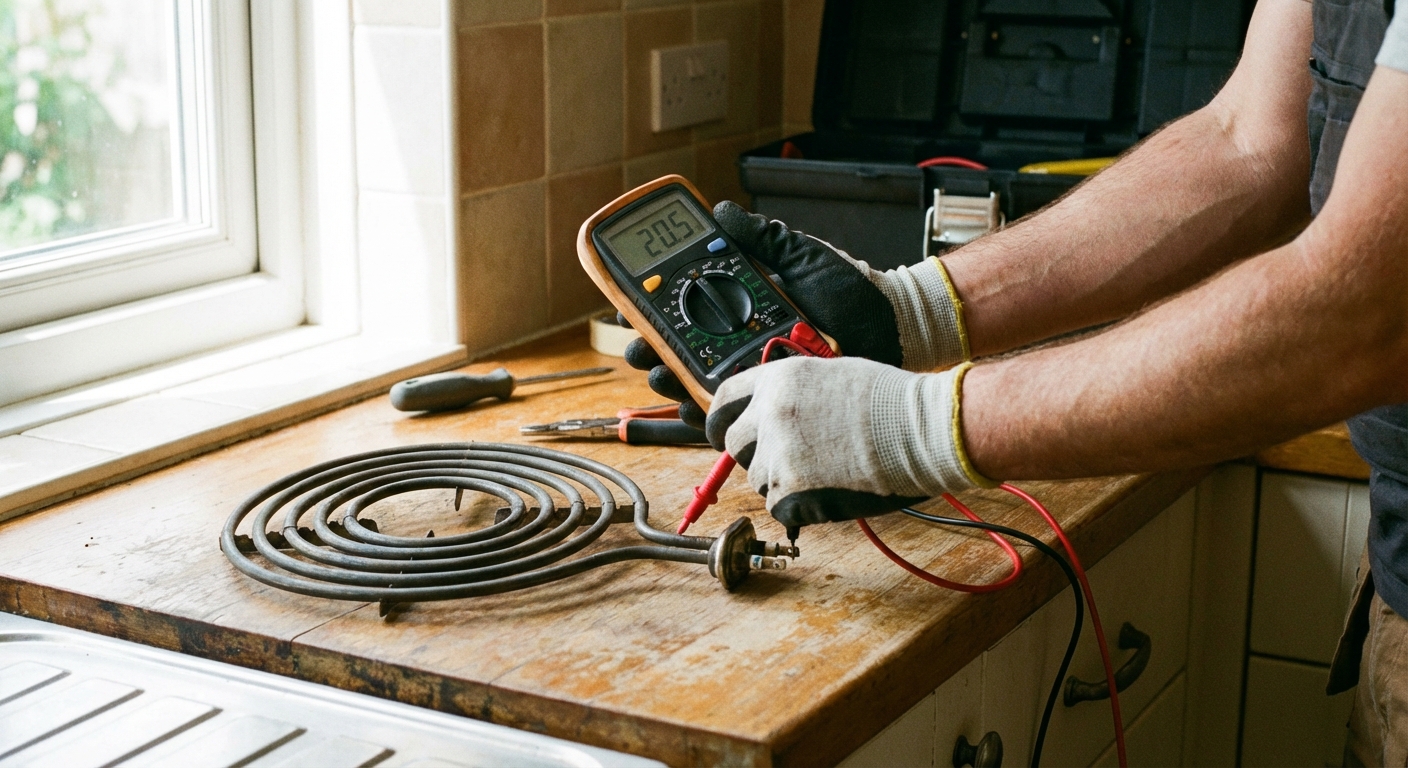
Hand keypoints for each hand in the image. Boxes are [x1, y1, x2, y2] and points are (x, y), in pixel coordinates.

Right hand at [624, 201, 970, 427]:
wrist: (891, 323)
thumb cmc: (850, 290)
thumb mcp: (800, 255)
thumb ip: (760, 236)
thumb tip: (721, 211)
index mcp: (741, 307)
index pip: (684, 312)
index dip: (654, 314)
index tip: (633, 311)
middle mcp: (741, 343)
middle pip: (681, 352)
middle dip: (652, 352)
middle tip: (640, 349)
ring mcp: (755, 374)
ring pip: (698, 386)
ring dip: (671, 383)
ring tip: (660, 375)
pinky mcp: (772, 401)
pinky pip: (732, 414)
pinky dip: (707, 414)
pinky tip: (690, 408)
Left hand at [703, 356, 991, 526]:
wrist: (921, 430)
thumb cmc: (890, 402)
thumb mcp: (830, 377)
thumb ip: (792, 395)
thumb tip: (769, 417)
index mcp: (778, 378)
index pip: (724, 400)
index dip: (720, 421)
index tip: (723, 435)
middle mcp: (769, 413)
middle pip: (733, 444)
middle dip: (753, 455)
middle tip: (784, 461)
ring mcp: (777, 453)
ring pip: (758, 479)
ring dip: (781, 481)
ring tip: (826, 470)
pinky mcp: (790, 490)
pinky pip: (778, 507)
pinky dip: (799, 506)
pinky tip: (831, 488)